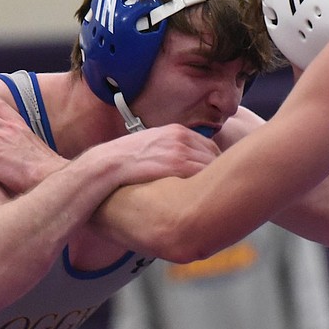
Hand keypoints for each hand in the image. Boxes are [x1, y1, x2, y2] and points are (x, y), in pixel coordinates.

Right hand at [95, 124, 220, 185]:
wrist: (109, 163)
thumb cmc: (126, 159)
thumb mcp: (151, 144)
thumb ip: (169, 148)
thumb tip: (181, 163)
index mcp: (177, 131)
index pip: (209, 146)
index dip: (214, 163)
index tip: (216, 177)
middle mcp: (181, 137)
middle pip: (214, 155)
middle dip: (218, 172)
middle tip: (219, 190)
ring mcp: (180, 150)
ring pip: (211, 166)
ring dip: (215, 181)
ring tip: (215, 197)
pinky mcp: (176, 165)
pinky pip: (202, 175)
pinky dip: (207, 186)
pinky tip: (206, 198)